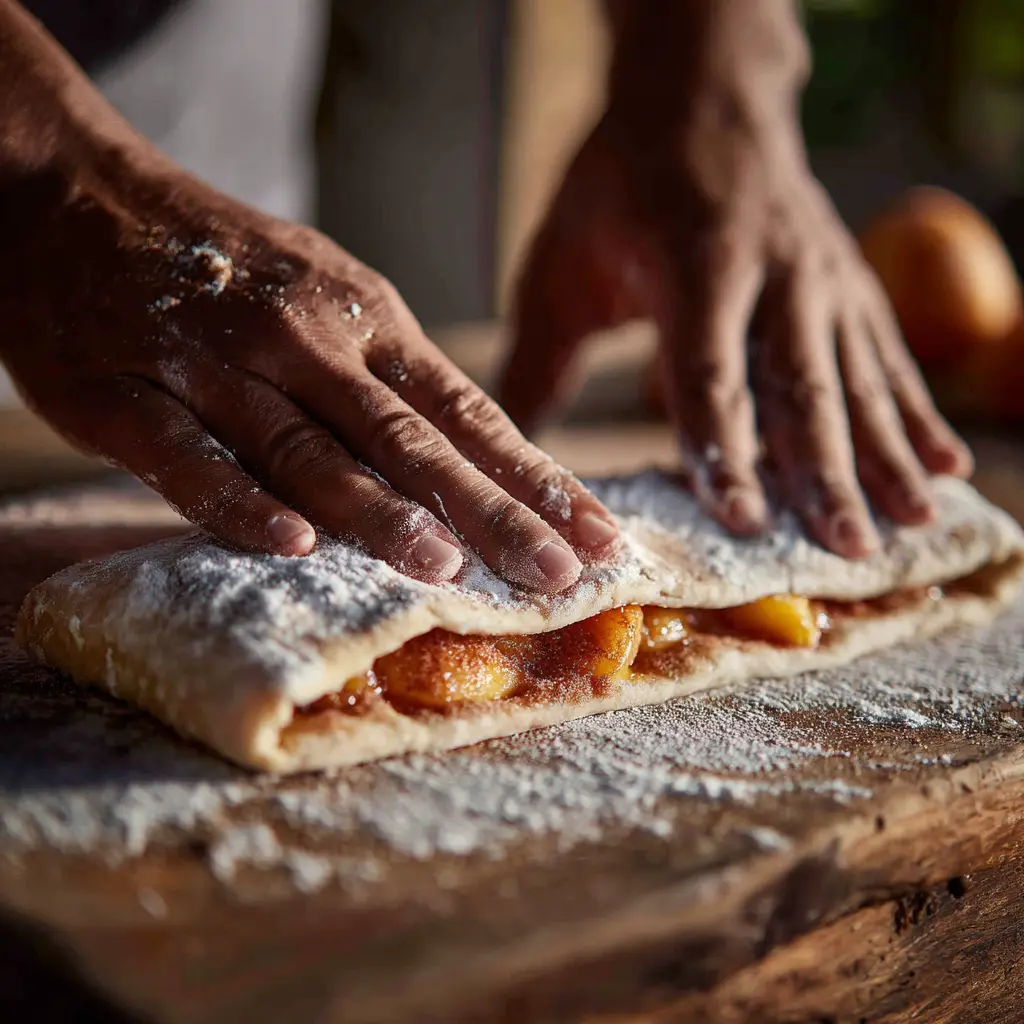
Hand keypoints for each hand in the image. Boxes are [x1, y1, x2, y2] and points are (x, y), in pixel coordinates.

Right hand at [0, 157, 619, 591]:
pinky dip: (239, 502)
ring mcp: (218, 366)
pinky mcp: (129, 395)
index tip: (595, 536)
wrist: (79, 196)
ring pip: (311, 451)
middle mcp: (307, 342)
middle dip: (491, 511)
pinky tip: (290, 544)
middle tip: (556, 573)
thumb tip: (477, 459)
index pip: (469, 413)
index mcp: (367, 321)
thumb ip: (394, 376)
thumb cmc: (225, 264)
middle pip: (412, 441)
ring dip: (380, 512)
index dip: (535, 479)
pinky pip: (191, 458)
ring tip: (446, 567)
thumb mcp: (331, 294)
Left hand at [499, 108, 972, 558]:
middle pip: (802, 386)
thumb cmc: (622, 185)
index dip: (725, 451)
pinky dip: (917, 414)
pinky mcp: (852, 285)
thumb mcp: (563, 262)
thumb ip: (538, 357)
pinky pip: (888, 357)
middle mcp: (776, 272)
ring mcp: (824, 278)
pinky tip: (943, 465)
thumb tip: (502, 448)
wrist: (704, 95)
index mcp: (697, 264)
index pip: (710, 374)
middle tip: (843, 548)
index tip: (740, 520)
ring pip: (859, 378)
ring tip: (911, 522)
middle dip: (825, 472)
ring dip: (886, 455)